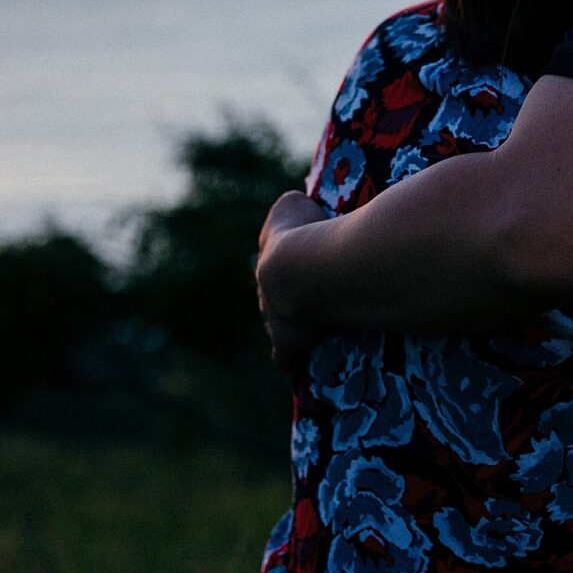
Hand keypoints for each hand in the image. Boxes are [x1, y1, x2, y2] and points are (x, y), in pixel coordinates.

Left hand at [256, 189, 331, 366]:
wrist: (300, 271)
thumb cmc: (304, 232)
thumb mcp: (293, 206)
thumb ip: (293, 209)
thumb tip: (297, 206)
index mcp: (269, 258)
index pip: (275, 263)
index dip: (291, 266)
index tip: (303, 268)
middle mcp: (265, 289)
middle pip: (273, 296)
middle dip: (287, 296)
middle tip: (307, 298)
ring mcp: (273, 318)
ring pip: (277, 323)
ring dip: (291, 324)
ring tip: (307, 327)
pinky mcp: (286, 344)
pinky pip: (285, 356)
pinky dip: (289, 359)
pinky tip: (294, 367)